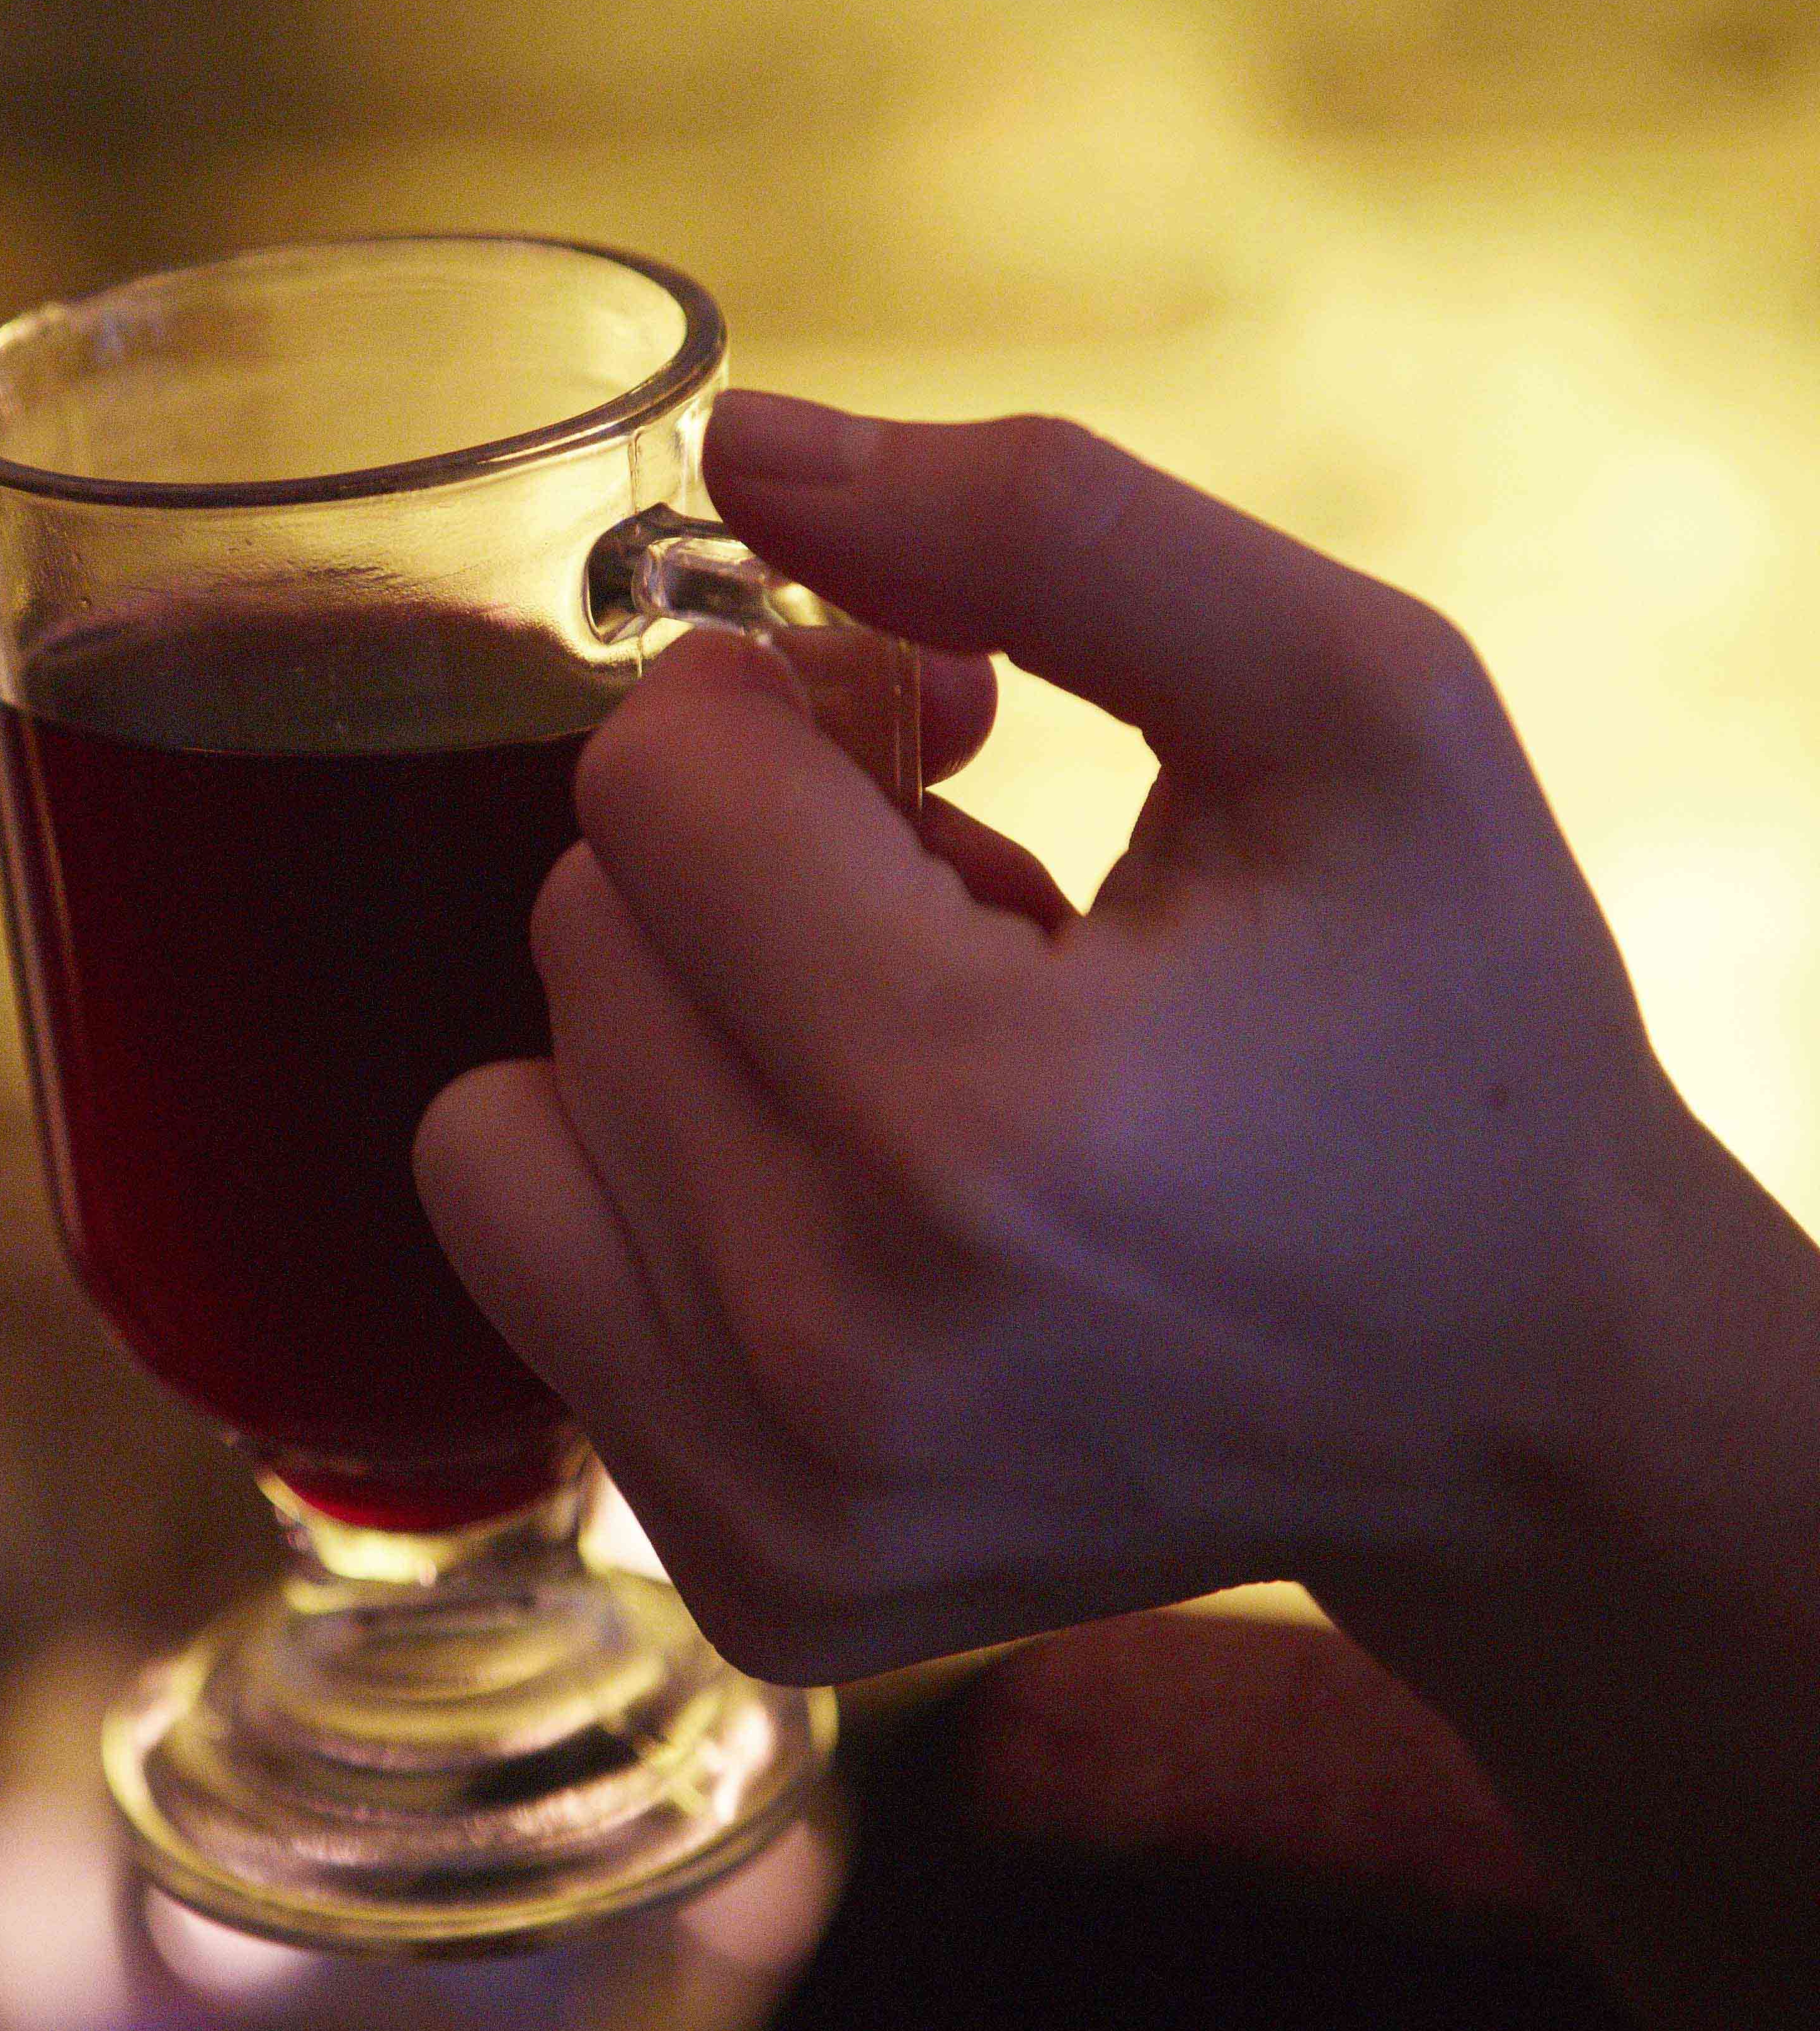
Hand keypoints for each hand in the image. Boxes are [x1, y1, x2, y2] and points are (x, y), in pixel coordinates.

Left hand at [416, 396, 1715, 1683]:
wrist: (1528, 1398)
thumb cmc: (1448, 1033)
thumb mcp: (1355, 707)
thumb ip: (1049, 525)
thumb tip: (745, 450)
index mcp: (973, 1124)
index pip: (653, 784)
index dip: (780, 708)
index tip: (922, 732)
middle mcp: (832, 1348)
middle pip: (579, 938)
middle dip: (744, 873)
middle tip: (971, 915)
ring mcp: (774, 1497)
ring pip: (502, 1110)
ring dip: (680, 1037)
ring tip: (912, 1074)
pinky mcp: (754, 1581)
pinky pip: (536, 1272)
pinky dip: (661, 1204)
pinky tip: (869, 1218)